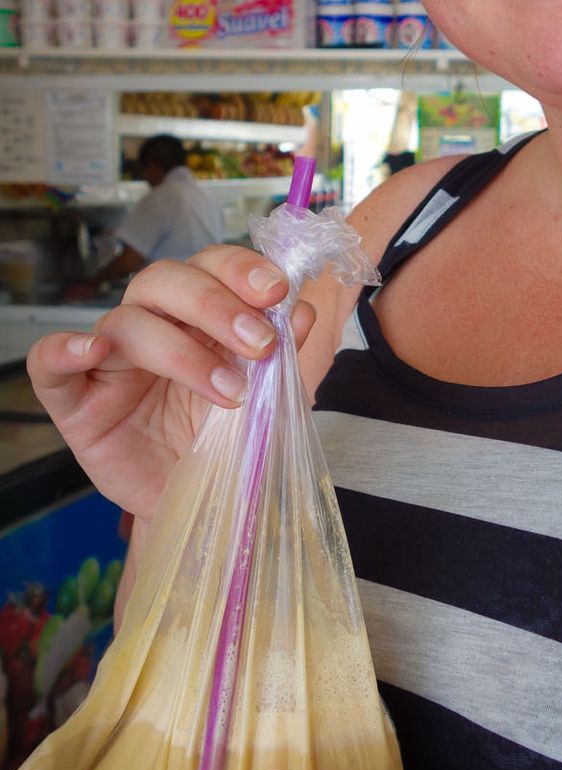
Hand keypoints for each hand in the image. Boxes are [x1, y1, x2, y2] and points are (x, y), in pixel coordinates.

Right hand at [27, 247, 314, 522]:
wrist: (195, 502)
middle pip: (166, 281)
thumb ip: (279, 354)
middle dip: (217, 305)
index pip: (210, 267)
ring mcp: (108, 361)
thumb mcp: (261, 399)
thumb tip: (304, 311)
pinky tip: (92, 352)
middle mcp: (150, 324)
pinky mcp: (72, 400)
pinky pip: (49, 362)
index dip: (241, 269)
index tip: (277, 291)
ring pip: (125, 322)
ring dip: (179, 350)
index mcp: (195, 314)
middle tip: (260, 343)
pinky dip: (64, 350)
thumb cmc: (222, 441)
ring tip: (228, 392)